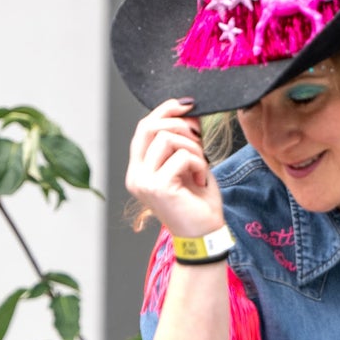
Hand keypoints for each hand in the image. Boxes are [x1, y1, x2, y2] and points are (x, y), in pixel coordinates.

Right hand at [125, 99, 224, 239]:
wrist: (204, 235)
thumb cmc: (198, 203)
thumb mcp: (188, 164)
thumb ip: (182, 140)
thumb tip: (188, 111)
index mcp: (139, 169)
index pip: (144, 128)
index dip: (165, 110)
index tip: (188, 105)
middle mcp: (135, 175)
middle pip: (150, 127)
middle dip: (181, 125)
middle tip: (200, 140)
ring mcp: (144, 182)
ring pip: (167, 139)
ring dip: (193, 148)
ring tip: (201, 167)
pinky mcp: (158, 188)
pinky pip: (181, 156)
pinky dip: (198, 163)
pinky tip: (201, 180)